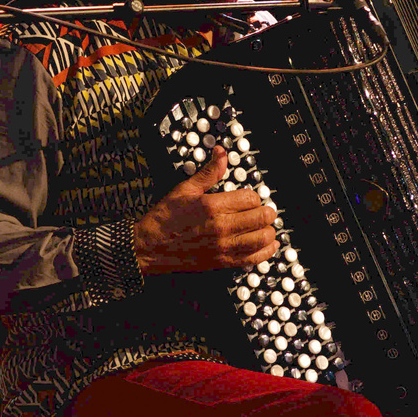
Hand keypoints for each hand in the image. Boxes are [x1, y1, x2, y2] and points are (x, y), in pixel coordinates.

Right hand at [133, 146, 278, 274]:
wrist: (149, 247)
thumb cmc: (164, 219)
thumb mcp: (185, 189)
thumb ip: (209, 173)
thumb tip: (221, 154)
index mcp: (212, 206)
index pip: (251, 198)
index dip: (254, 197)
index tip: (249, 199)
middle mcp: (221, 227)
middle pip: (262, 217)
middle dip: (266, 211)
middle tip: (263, 210)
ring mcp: (223, 247)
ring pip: (262, 238)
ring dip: (268, 230)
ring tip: (265, 226)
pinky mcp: (223, 263)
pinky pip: (254, 259)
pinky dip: (266, 251)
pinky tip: (268, 244)